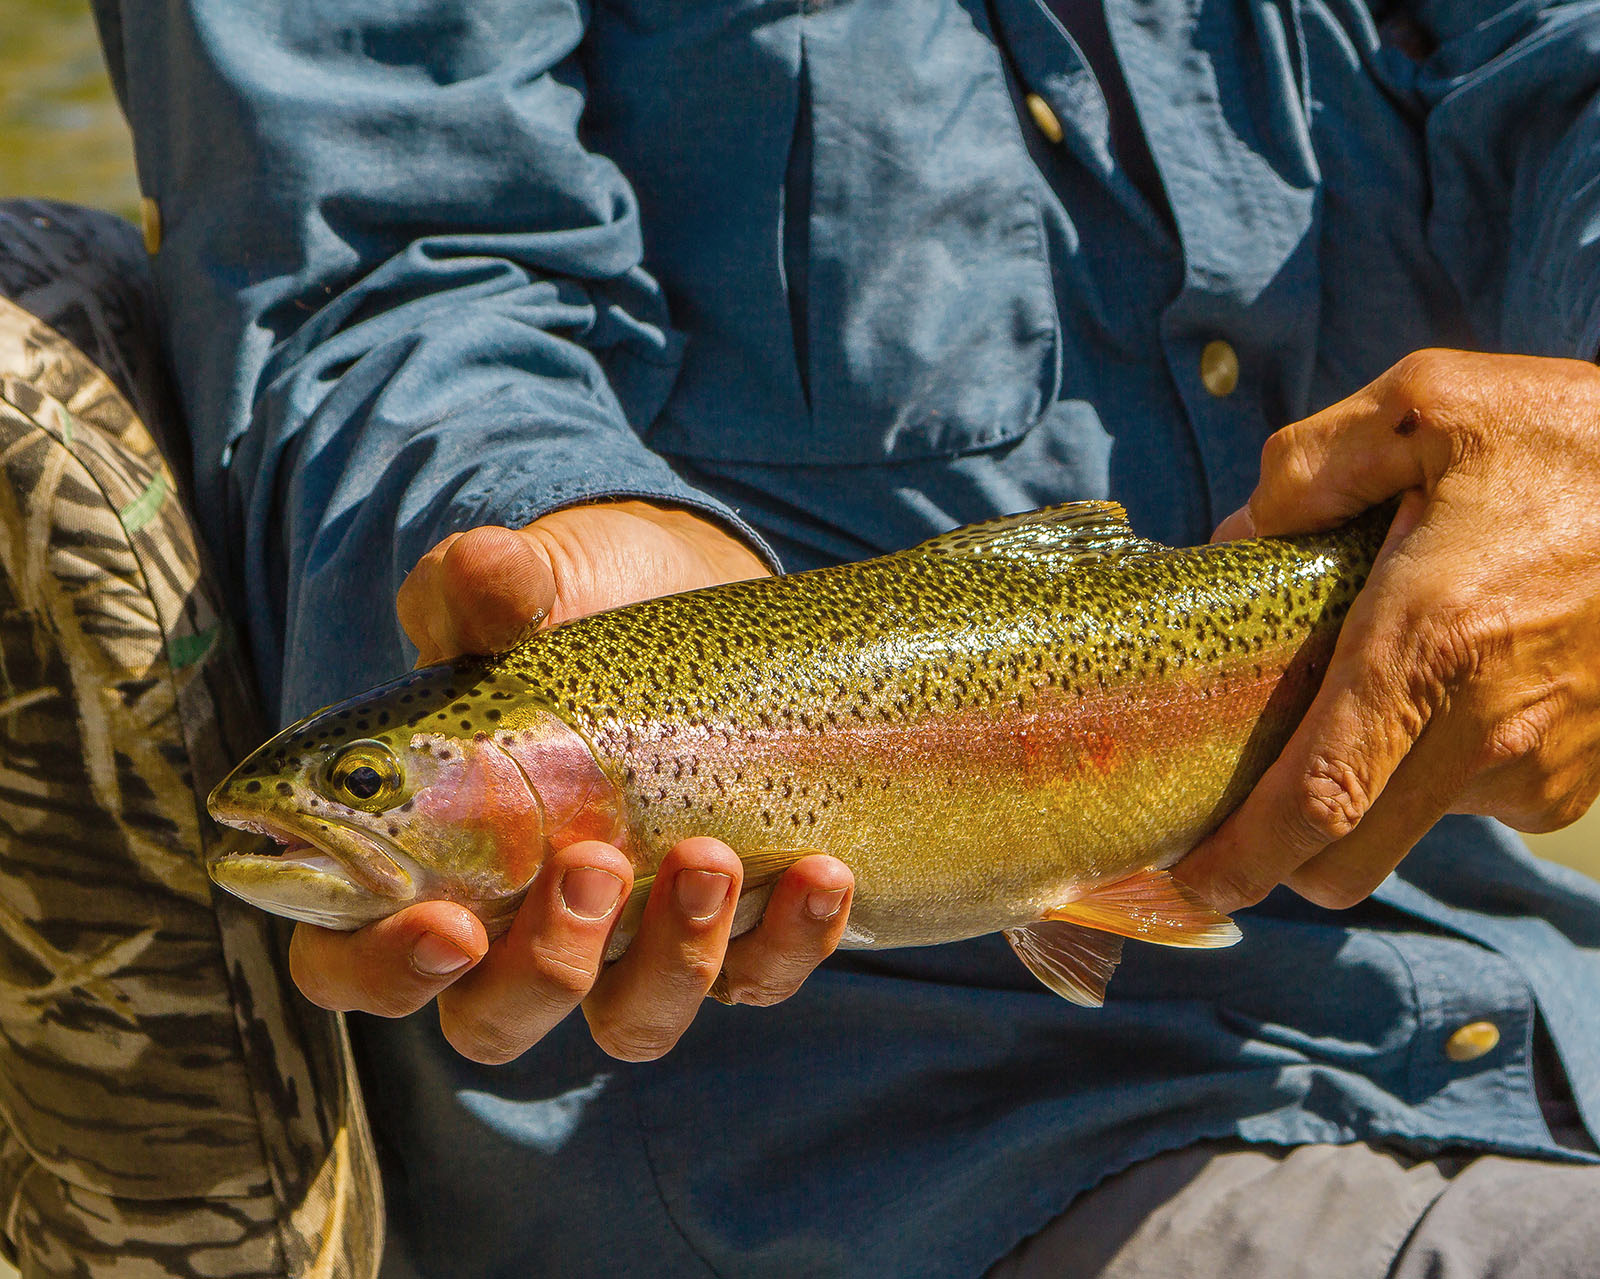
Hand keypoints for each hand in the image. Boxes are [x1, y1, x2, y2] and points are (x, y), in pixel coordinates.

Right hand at [289, 501, 855, 1061]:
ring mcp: (626, 936)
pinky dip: (790, 942)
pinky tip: (824, 873)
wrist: (685, 588)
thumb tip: (485, 566)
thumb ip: (484, 589)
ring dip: (674, 960)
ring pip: (631, 1020)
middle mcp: (517, 922)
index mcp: (423, 856)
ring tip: (712, 858)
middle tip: (594, 864)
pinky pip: (755, 977)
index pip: (351, 962)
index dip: (384, 970)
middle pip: (495, 1019)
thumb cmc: (573, 596)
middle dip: (547, 968)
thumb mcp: (528, 583)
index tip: (451, 924)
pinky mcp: (730, 923)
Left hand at [1176, 350, 1599, 913]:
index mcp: (1427, 646)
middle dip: (1281, 856)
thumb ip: (1310, 467)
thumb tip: (1239, 531)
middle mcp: (1485, 730)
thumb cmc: (1580, 439)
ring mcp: (1540, 766)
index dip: (1244, 859)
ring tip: (1377, 679)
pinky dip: (1434, 762)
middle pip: (1347, 859)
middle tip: (1237, 805)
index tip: (1189, 883)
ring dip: (1367, 783)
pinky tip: (1447, 679)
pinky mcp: (1579, 779)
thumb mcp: (1429, 403)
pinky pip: (1472, 796)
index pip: (1317, 800)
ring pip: (1406, 823)